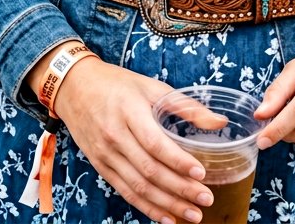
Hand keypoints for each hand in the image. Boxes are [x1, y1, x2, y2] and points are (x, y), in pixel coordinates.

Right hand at [34, 55, 215, 223]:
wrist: (74, 87)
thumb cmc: (116, 84)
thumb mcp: (150, 86)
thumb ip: (185, 106)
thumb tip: (219, 122)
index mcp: (130, 111)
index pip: (155, 143)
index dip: (178, 161)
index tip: (201, 173)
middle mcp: (115, 136)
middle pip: (149, 170)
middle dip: (179, 189)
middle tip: (205, 199)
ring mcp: (106, 154)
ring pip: (138, 186)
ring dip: (167, 204)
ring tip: (192, 214)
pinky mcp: (101, 166)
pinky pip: (125, 192)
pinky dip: (147, 208)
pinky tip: (166, 217)